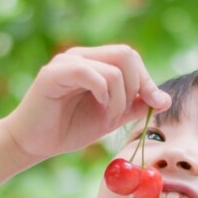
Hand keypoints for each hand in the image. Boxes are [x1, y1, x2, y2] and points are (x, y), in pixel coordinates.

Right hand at [0, 45, 171, 162]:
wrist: (33, 143)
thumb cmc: (68, 129)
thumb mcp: (111, 117)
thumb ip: (135, 106)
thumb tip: (164, 99)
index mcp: (95, 62)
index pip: (131, 58)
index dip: (148, 81)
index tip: (157, 104)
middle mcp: (81, 56)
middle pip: (127, 54)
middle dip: (137, 86)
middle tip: (124, 112)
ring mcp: (67, 62)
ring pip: (113, 68)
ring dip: (119, 99)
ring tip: (107, 118)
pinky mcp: (53, 74)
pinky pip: (89, 73)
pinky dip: (103, 92)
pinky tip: (99, 107)